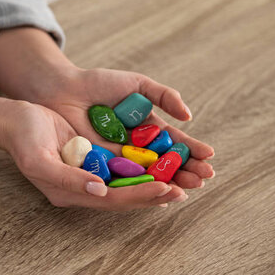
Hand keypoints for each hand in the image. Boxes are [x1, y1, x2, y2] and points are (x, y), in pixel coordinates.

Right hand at [0, 98, 176, 210]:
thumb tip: (100, 191)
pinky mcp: (94, 153)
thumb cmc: (23, 140)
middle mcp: (86, 185)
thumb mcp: (40, 161)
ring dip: (156, 177)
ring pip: (129, 178)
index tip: (167, 189)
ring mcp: (91, 169)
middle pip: (128, 193)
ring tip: (185, 176)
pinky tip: (161, 156)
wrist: (15, 120)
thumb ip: (68, 178)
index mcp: (72, 192)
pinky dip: (143, 161)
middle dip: (158, 191)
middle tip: (188, 187)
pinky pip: (123, 161)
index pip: (114, 200)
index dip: (140, 196)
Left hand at [44, 66, 214, 196]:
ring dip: (170, 182)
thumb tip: (189, 116)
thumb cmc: (99, 83)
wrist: (64, 89)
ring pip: (150, 174)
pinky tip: (159, 191)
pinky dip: (142, 187)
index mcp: (147, 126)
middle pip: (166, 162)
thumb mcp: (136, 84)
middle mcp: (136, 146)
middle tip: (204, 178)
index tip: (210, 157)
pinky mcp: (103, 168)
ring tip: (189, 188)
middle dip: (187, 170)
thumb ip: (163, 95)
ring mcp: (120, 158)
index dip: (192, 149)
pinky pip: (125, 180)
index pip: (174, 141)